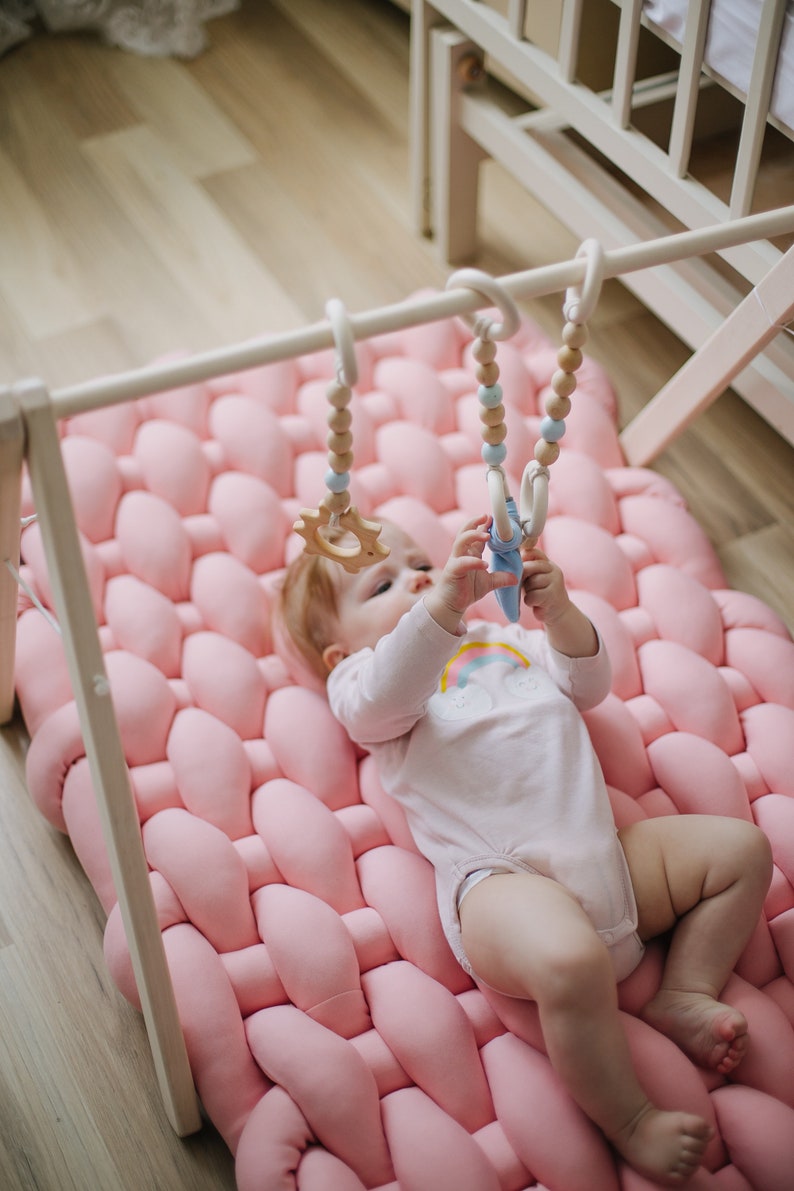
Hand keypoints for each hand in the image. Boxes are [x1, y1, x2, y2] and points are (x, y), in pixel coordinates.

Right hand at [424, 514, 516, 633]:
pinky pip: (462, 563)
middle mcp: (461, 554)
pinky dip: (473, 562)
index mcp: (470, 554)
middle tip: (486, 516)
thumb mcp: (488, 584)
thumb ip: (501, 578)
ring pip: (460, 542)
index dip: (483, 525)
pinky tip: (484, 564)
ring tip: (487, 535)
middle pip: (464, 532)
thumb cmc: (465, 591)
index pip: (476, 535)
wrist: (450, 605)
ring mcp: (455, 561)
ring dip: (473, 536)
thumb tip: (517, 577)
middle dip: (474, 522)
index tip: (493, 518)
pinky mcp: (452, 571)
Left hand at [520, 547, 570, 625]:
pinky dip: (530, 601)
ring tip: (534, 595)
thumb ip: (525, 568)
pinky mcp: (553, 595)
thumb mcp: (532, 577)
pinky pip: (533, 595)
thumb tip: (508, 560)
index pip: (532, 552)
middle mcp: (553, 569)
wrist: (558, 611)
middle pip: (528, 567)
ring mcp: (555, 582)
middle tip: (525, 586)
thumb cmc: (540, 592)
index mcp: (547, 563)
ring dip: (527, 591)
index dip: (522, 560)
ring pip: (531, 582)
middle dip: (522, 578)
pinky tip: (535, 602)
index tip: (520, 570)